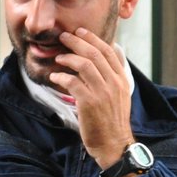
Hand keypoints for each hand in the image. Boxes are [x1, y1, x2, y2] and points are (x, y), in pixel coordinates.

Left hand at [50, 28, 134, 167]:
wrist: (113, 145)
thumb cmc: (113, 121)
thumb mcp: (121, 95)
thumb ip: (115, 75)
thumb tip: (114, 54)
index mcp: (122, 80)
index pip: (108, 51)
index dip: (92, 38)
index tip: (80, 32)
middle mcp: (114, 83)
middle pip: (94, 53)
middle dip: (77, 41)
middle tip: (64, 37)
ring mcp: (102, 92)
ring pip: (84, 64)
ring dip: (67, 58)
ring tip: (58, 57)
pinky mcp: (89, 103)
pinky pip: (72, 82)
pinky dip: (61, 76)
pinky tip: (55, 76)